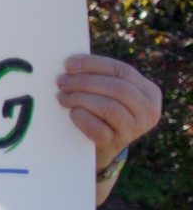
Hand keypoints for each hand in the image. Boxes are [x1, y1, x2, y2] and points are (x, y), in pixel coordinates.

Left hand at [58, 53, 160, 172]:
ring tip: (62, 97)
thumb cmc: (102, 112)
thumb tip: (71, 63)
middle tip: (61, 82)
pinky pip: (98, 129)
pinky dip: (82, 118)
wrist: (100, 147)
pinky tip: (72, 113)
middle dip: (85, 82)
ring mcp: (134, 129)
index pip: (122, 71)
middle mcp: (148, 110)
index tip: (69, 64)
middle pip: (117, 88)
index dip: (94, 64)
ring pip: (109, 107)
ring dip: (80, 99)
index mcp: (149, 92)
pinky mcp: (117, 143)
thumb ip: (100, 77)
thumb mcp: (109, 93)